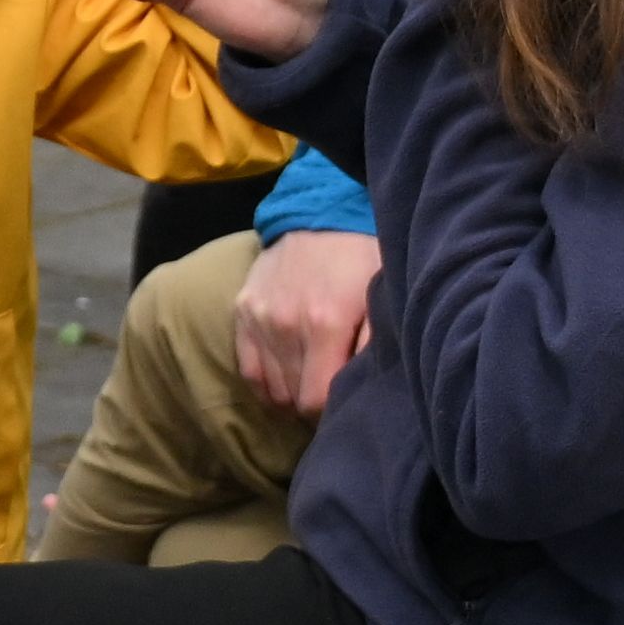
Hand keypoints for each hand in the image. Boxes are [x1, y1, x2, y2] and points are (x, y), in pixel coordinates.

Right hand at [231, 225, 381, 416]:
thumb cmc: (360, 259)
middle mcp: (285, 325)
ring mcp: (259, 319)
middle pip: (293, 398)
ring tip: (313, 384)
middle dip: (314, 404)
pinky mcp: (242, 312)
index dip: (333, 411)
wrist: (318, 213)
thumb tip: (364, 393)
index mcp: (325, 324)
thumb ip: (376, 345)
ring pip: (272, 389)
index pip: (317, 400)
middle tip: (334, 392)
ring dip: (293, 394)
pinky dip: (267, 385)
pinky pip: (249, 371)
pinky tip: (286, 384)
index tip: (347, 403)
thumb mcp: (381, 296)